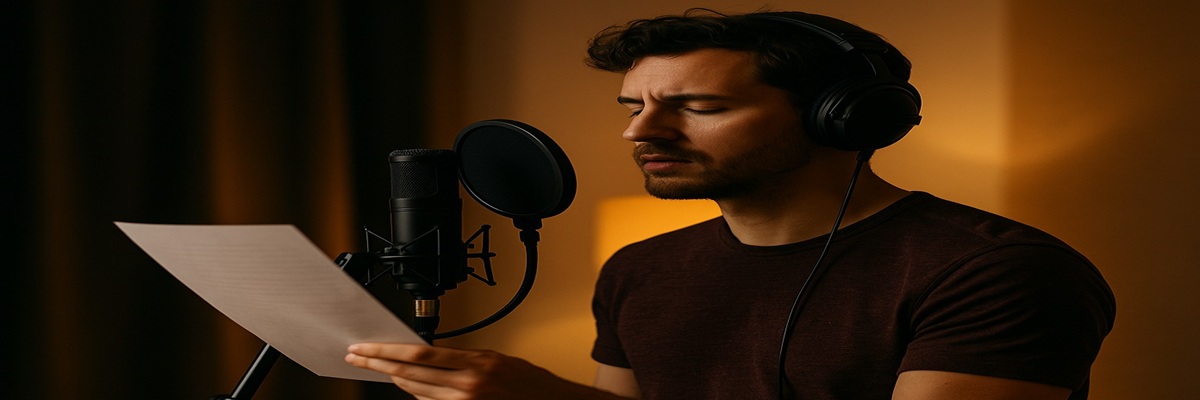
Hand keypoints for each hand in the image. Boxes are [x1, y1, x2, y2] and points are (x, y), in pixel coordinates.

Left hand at [345, 343, 629, 399]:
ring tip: (380, 370)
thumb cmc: (533, 386)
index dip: (386, 351)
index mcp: (478, 363)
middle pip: (410, 375)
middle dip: (378, 366)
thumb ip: (464, 359)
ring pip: (417, 394)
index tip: (365, 347)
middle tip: (356, 358)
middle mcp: (469, 387)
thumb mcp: (499, 360)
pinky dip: (419, 397)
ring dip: (397, 382)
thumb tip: (430, 356)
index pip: (419, 354)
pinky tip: (411, 389)